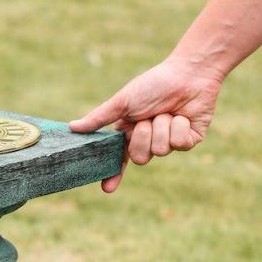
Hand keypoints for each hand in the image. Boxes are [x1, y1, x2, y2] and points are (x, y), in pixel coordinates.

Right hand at [69, 59, 221, 191]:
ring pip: (161, 150)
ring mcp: (170, 142)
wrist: (188, 73)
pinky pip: (180, 144)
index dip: (114, 173)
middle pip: (141, 158)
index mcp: (132, 133)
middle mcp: (150, 140)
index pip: (121, 159)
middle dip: (143, 136)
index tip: (107, 188)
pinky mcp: (189, 141)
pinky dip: (179, 127)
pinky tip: (183, 116)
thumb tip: (72, 127)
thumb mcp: (123, 102)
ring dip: (162, 126)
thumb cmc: (154, 84)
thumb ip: (99, 118)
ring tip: (167, 112)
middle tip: (149, 118)